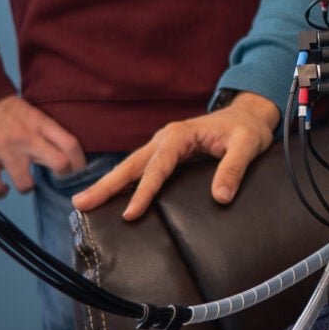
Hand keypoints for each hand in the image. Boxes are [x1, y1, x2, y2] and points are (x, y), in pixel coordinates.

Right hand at [0, 95, 87, 198]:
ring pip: (26, 184)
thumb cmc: (4, 107)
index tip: (79, 172)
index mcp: (40, 123)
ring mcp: (3, 149)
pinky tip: (3, 186)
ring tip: (24, 181)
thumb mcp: (31, 113)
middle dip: (62, 177)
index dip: (80, 163)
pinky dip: (0, 192)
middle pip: (59, 164)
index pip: (71, 144)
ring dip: (27, 187)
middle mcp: (25, 137)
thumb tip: (60, 156)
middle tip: (57, 179)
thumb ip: (44, 132)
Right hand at [73, 94, 280, 221]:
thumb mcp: (248, 145)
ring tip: (84, 202)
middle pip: (131, 165)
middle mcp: (165, 139)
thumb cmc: (247, 129)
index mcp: (180, 135)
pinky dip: (123, 183)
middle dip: (106, 185)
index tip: (130, 213)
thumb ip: (234, 168)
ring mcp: (162, 146)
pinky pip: (140, 169)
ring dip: (108, 184)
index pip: (157, 167)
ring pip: (130, 167)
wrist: (248, 116)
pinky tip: (110, 197)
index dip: (144, 191)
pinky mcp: (165, 154)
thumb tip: (220, 197)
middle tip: (80, 203)